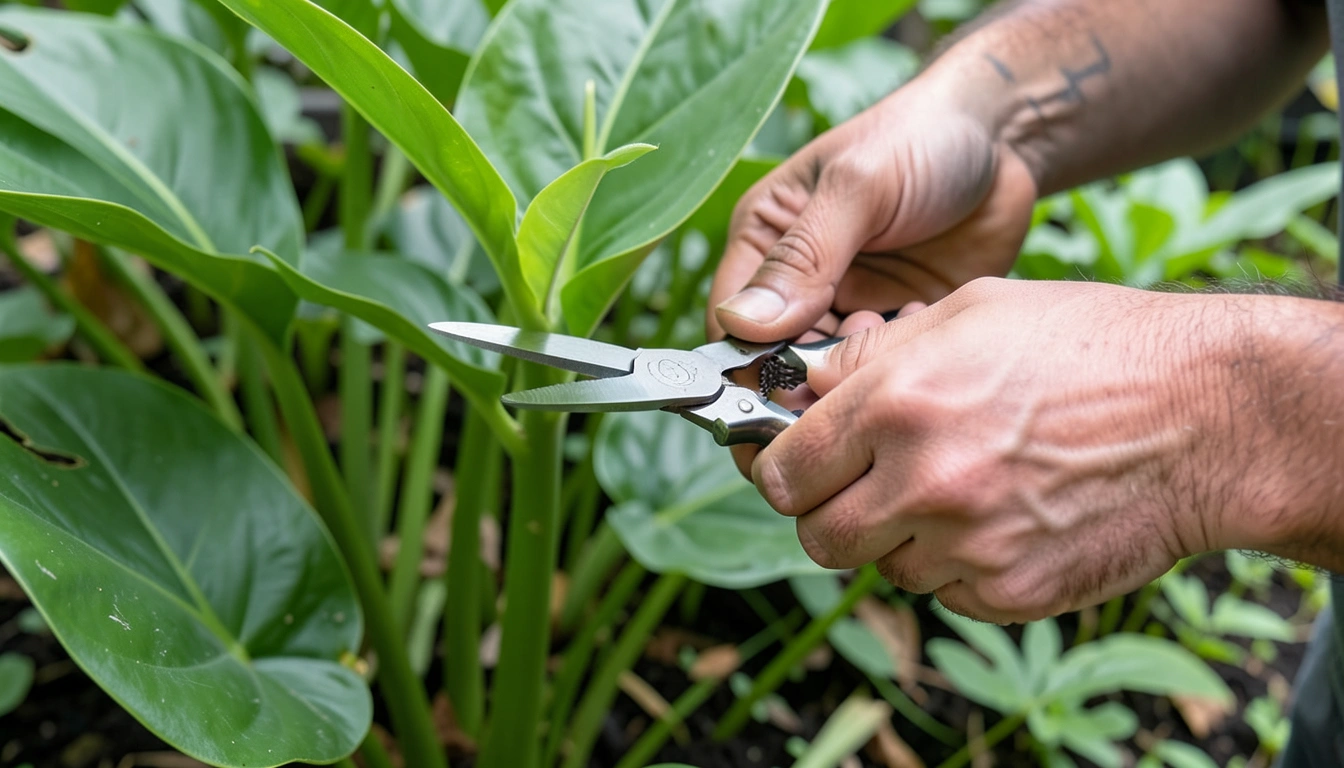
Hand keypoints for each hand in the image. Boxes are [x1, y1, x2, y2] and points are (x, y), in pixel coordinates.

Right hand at [706, 84, 1037, 473]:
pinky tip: (927, 326)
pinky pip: (886, 370)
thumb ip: (804, 256)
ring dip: (858, 373)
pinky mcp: (900, 324)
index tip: (770, 400)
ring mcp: (851, 307)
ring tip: (892, 324)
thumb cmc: (920, 136)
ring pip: (832, 376)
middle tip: (843, 381)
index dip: (743, 370)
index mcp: (765, 241)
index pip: (732, 325)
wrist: (1006, 138)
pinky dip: (900, 365)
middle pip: (778, 365)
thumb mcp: (857, 186)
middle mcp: (800, 283)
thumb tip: (743, 324)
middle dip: (806, 382)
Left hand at [751, 278, 1289, 623]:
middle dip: (828, 514)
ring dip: (900, 538)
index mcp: (897, 402)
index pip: (782, 471)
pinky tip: (1002, 517)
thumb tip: (807, 388)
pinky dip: (957, 567)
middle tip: (860, 489)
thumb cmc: (1090, 346)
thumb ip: (873, 356)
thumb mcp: (970, 311)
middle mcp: (922, 480)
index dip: (781, 470)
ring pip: (882, 567)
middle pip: (818, 536)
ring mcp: (967, 544)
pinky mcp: (1009, 591)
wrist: (1204, 415)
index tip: (794, 467)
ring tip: (957, 488)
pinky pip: (945, 594)